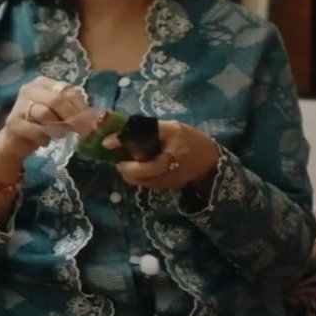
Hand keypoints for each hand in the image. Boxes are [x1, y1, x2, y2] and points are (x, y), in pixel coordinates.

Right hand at [0, 77, 92, 171]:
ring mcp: (19, 105)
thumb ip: (72, 111)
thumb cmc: (40, 125)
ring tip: (61, 135)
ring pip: (45, 113)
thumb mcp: (58, 114)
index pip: (67, 90)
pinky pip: (35, 129)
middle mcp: (30, 89)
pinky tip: (45, 142)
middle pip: (57, 99)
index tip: (92, 122)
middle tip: (84, 132)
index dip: (81, 106)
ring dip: (58, 127)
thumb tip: (94, 119)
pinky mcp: (13, 122)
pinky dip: (44, 138)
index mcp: (43, 83)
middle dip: (73, 116)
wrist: (14, 142)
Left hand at [105, 119, 220, 191]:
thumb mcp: (172, 128)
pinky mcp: (164, 188)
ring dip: (129, 171)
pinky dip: (137, 175)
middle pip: (136, 175)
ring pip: (138, 181)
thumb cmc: (189, 139)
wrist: (209, 160)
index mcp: (170, 155)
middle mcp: (167, 172)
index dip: (123, 148)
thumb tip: (121, 131)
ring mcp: (165, 182)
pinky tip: (139, 165)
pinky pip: (145, 183)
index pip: (142, 155)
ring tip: (128, 160)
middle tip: (120, 157)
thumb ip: (148, 128)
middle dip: (124, 166)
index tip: (106, 143)